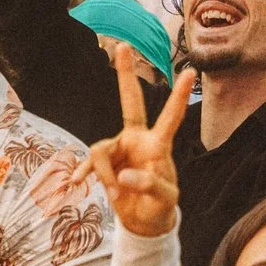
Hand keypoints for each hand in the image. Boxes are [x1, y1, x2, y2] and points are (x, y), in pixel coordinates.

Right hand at [89, 47, 191, 236]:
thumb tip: (123, 177)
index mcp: (158, 145)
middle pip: (131, 102)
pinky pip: (88, 162)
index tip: (190, 71)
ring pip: (99, 149)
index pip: (171, 117)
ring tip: (116, 195)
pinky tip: (76, 183)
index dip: (178, 96)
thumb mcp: (165, 199)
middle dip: (125, 75)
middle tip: (121, 45)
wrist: (143, 220)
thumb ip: (149, 185)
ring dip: (103, 175)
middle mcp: (137, 139)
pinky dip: (84, 174)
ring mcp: (119, 148)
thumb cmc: (161, 206)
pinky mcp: (104, 162)